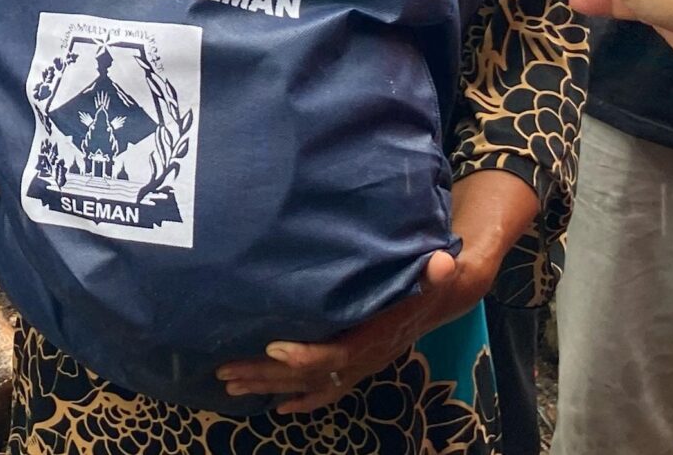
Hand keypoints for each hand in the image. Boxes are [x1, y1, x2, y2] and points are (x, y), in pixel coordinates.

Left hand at [216, 169, 532, 414]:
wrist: (446, 296)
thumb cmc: (434, 278)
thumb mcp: (440, 270)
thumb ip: (436, 270)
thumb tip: (445, 265)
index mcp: (378, 337)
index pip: (339, 353)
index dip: (307, 356)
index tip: (273, 349)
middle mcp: (366, 358)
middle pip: (311, 376)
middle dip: (268, 375)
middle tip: (226, 372)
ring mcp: (360, 366)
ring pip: (309, 384)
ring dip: (269, 386)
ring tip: (229, 383)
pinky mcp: (355, 365)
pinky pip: (325, 390)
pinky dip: (300, 399)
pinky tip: (274, 406)